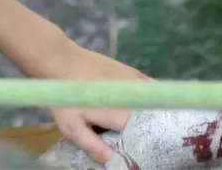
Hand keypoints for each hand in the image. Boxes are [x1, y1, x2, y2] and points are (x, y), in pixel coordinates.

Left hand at [29, 43, 151, 165]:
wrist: (62, 61)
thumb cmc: (66, 97)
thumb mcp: (73, 128)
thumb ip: (95, 148)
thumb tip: (115, 163)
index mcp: (126, 115)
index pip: (150, 137)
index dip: (148, 148)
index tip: (144, 153)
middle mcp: (140, 98)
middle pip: (158, 122)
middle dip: (153, 134)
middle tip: (142, 141)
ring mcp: (141, 83)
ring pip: (159, 106)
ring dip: (155, 118)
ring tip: (144, 128)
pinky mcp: (138, 74)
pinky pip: (154, 92)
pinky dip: (152, 103)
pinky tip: (141, 110)